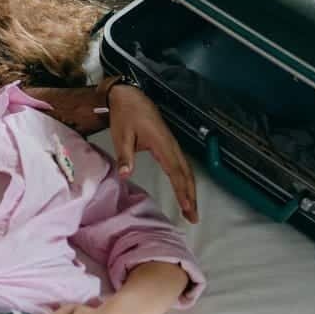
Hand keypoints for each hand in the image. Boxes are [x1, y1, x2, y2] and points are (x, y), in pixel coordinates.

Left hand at [108, 86, 197, 222]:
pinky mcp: (169, 145)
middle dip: (191, 196)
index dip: (182, 191)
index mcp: (162, 144)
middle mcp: (171, 146)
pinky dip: (186, 180)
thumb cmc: (125, 114)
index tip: (188, 208)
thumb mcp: (121, 135)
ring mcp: (172, 145)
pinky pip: (182, 165)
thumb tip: (125, 175)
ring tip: (192, 210)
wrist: (130, 96)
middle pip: (187, 175)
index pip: (176, 172)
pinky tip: (185, 190)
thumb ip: (125, 156)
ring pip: (187, 171)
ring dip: (191, 190)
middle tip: (193, 217)